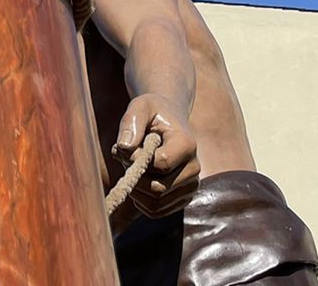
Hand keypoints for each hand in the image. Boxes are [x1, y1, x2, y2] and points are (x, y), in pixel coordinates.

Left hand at [113, 94, 200, 217]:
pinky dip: (140, 200)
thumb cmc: (152, 113)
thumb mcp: (140, 107)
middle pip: (157, 188)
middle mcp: (194, 168)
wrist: (168, 121)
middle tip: (125, 158)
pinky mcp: (182, 199)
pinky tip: (139, 179)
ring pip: (155, 203)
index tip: (126, 146)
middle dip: (134, 176)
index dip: (137, 160)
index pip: (160, 165)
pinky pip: (156, 211)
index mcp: (187, 144)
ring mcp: (190, 186)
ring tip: (134, 167)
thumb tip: (124, 148)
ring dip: (135, 189)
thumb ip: (131, 123)